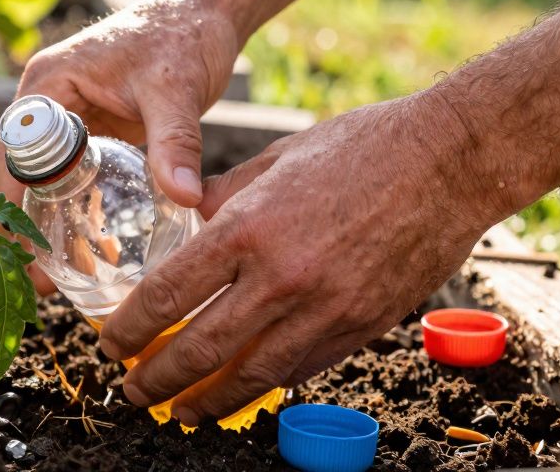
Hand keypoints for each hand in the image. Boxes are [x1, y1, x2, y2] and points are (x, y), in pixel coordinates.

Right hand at [0, 0, 240, 292]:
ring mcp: (70, 120)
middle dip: (26, 224)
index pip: (13, 150)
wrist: (203, 13)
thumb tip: (184, 198)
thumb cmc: (181, 35)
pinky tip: (96, 252)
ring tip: (60, 279)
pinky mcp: (94, 133)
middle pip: (20, 172)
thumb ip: (176, 144)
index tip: (23, 246)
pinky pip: (75, 179)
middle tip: (39, 276)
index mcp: (49, 84)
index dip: (11, 200)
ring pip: (45, 181)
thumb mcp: (175, 91)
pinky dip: (79, 212)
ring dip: (50, 224)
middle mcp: (49, 102)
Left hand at [99, 91, 500, 425]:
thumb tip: (185, 214)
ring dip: (207, 400)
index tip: (110, 341)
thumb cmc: (362, 146)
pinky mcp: (362, 325)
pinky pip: (303, 368)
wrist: (450, 160)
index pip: (169, 292)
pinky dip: (266, 385)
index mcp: (249, 227)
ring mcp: (325, 308)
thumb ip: (223, 196)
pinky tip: (243, 390)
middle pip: (200, 347)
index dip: (131, 326)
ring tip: (179, 412)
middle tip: (132, 390)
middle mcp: (281, 276)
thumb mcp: (275, 158)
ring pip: (251, 374)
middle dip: (157, 378)